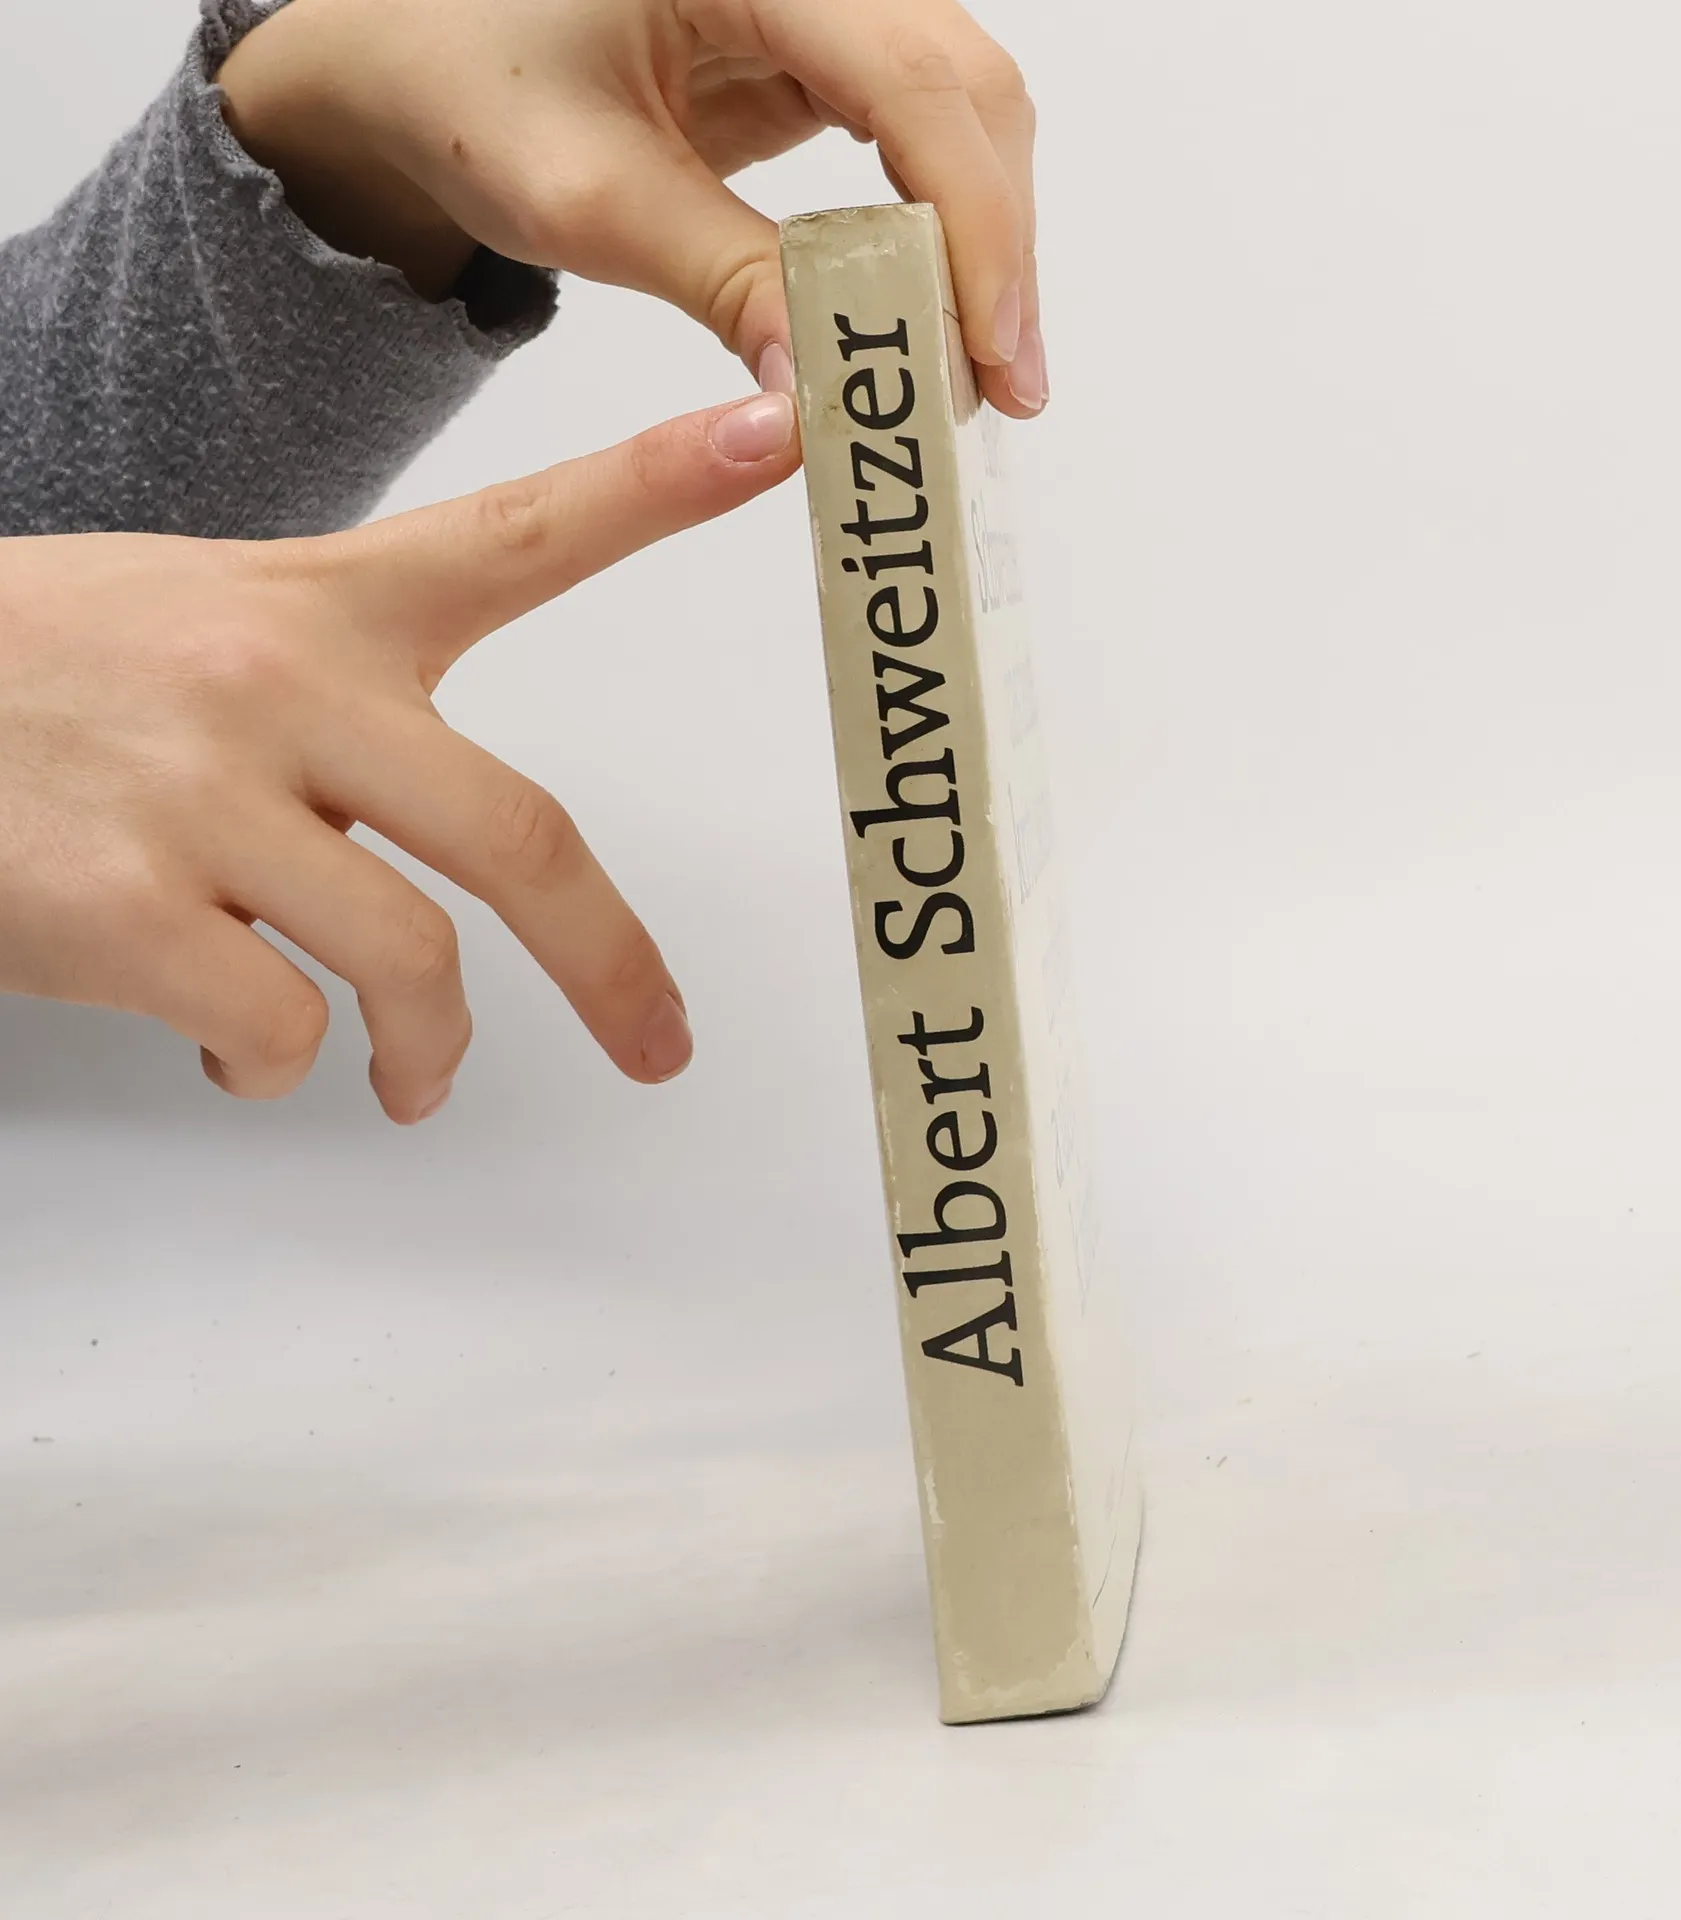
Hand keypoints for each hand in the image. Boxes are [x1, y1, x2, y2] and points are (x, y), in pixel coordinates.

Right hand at [0, 391, 797, 1121]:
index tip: (782, 437)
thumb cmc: (51, 677)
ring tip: (407, 1076)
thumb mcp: (213, 625)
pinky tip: (242, 1056)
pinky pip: (277, 1032)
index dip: (662, 486)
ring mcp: (202, 796)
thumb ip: (355, 701)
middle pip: (520, 838)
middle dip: (614, 966)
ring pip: (410, 967)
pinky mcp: (123, 909)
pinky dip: (279, 1071)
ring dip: (427, 1052)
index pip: (523, 531)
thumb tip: (474, 876)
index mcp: (325, 604)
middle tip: (659, 1047)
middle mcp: (283, 685)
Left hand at [219, 0, 1044, 416]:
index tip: (990, 350)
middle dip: (994, 244)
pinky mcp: (826, 49)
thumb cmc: (472, 91)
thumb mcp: (590, 201)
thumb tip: (828, 391)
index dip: (972, 221)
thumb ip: (724, 282)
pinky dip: (941, 224)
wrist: (420, 58)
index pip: (914, 82)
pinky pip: (923, 130)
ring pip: (964, 109)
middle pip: (967, 88)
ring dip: (981, 240)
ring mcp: (827, 0)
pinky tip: (936, 305)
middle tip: (1001, 384)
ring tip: (977, 367)